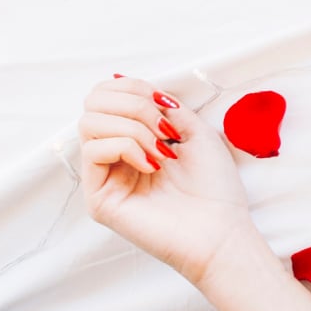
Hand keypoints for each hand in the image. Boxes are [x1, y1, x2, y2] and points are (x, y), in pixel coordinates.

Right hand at [77, 75, 252, 285]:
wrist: (222, 231)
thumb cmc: (215, 186)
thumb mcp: (195, 129)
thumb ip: (161, 105)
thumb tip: (122, 79)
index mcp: (134, 138)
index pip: (108, 94)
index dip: (133, 86)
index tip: (166, 105)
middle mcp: (114, 156)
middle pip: (93, 102)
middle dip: (133, 104)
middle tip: (164, 130)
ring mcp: (104, 177)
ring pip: (89, 123)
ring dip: (132, 127)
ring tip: (161, 152)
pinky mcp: (98, 199)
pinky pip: (94, 151)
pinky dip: (126, 147)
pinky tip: (152, 166)